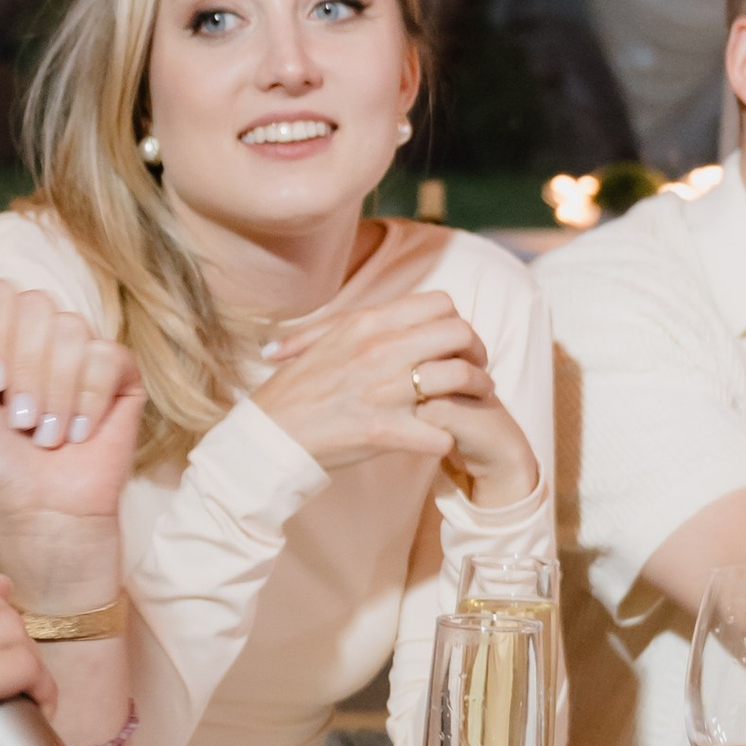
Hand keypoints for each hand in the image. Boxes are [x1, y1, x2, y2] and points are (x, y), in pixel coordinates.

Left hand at [0, 267, 141, 601]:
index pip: (0, 293)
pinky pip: (107, 356)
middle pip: (36, 306)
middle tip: (19, 420)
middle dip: (22, 371)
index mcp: (3, 335)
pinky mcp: (122, 376)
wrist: (35, 507)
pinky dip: (87, 401)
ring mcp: (85, 353)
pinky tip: (79, 433)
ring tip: (47, 434)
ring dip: (53, 393)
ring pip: (71, 330)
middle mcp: (45, 337)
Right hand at [256, 286, 539, 506]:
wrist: (268, 435)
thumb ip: (360, 324)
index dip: (458, 322)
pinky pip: (442, 432)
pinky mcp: (386, 431)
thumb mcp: (322, 340)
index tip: (456, 344)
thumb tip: (387, 313)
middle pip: (460, 334)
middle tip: (475, 372)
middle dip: (477, 353)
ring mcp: (385, 390)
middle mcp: (381, 350)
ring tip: (473, 403)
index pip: (440, 304)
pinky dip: (447, 438)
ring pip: (462, 378)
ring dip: (476, 392)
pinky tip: (440, 440)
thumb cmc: (294, 390)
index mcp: (367, 323)